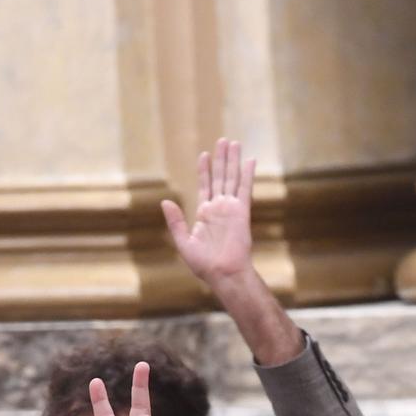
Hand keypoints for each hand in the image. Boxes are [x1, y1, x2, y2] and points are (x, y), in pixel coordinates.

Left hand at [163, 138, 255, 288]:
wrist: (223, 274)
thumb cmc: (204, 264)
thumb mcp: (183, 242)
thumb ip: (176, 221)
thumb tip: (165, 201)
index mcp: (205, 214)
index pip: (205, 186)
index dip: (205, 170)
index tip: (205, 154)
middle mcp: (219, 208)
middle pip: (220, 177)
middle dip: (222, 159)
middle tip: (224, 141)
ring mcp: (231, 208)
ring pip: (232, 178)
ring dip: (233, 161)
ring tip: (234, 143)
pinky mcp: (242, 212)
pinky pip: (245, 189)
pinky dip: (247, 174)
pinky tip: (249, 160)